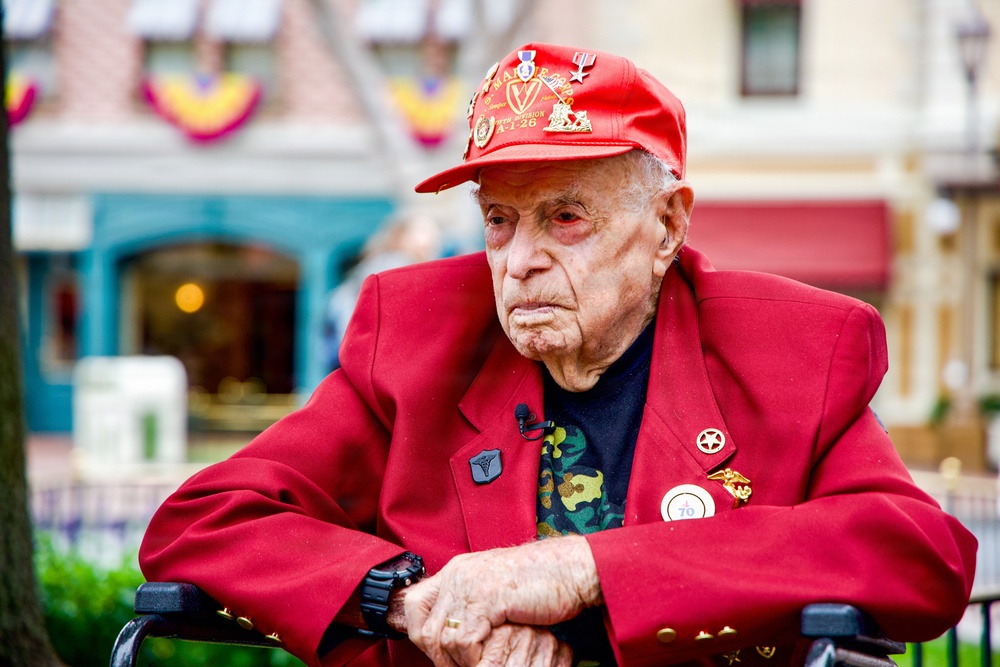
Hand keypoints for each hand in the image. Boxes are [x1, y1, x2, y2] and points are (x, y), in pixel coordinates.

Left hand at [401, 536, 600, 665]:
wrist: (572, 569)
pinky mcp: (488, 598)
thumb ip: (471, 603)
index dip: (422, 632)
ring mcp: (471, 584)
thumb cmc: (541, 582)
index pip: (415, 604)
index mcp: (458, 569)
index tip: (441, 652)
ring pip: (443, 638)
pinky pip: (464, 640)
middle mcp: (458, 573)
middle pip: (425, 627)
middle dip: (440, 656)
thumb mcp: (495, 589)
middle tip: (461, 665)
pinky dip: (474, 658)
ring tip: (479, 664)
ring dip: (459, 661)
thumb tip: (451, 632)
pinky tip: (490, 657)